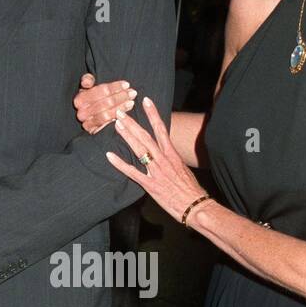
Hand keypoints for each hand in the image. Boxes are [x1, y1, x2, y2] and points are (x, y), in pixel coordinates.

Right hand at [73, 72, 135, 132]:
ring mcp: (87, 123)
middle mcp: (81, 112)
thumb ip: (87, 80)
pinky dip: (117, 118)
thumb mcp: (89, 87)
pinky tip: (126, 113)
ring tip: (131, 102)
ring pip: (106, 114)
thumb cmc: (93, 98)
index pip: (99, 91)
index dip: (114, 87)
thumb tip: (87, 83)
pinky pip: (107, 125)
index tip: (127, 84)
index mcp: (79, 100)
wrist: (90, 116)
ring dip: (121, 107)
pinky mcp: (93, 132)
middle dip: (121, 97)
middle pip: (105, 103)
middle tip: (132, 93)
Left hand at [105, 97, 210, 225]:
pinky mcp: (150, 184)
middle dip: (132, 123)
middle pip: (145, 136)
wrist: (196, 205)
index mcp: (172, 154)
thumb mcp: (183, 169)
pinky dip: (120, 163)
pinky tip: (109, 155)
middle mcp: (163, 159)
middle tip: (120, 111)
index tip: (145, 101)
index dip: (153, 114)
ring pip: (139, 149)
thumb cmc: (191, 189)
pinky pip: (132, 172)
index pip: (161, 129)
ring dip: (126, 136)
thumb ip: (172, 160)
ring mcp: (156, 171)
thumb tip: (166, 153)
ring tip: (116, 125)